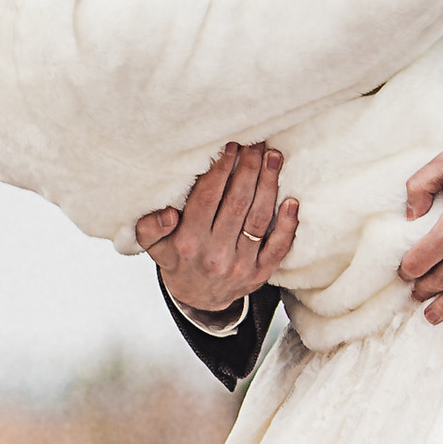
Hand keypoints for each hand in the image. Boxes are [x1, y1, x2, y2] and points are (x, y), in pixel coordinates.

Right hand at [136, 142, 298, 316]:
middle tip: (256, 143)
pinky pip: (278, 247)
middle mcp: (215, 254)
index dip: (221, 169)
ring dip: (269, 185)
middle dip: (249, 168)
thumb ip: (150, 228)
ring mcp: (240, 265)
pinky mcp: (260, 273)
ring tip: (273, 158)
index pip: (207, 198)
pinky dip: (288, 225)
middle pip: (237, 203)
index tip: (231, 146)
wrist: (199, 300)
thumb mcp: (154, 247)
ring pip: (259, 219)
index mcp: (187, 242)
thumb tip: (168, 213)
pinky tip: (292, 201)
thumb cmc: (177, 261)